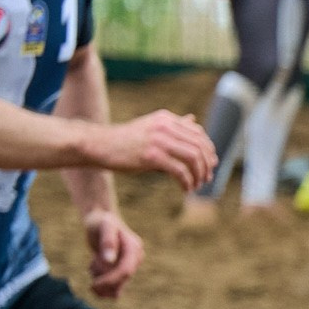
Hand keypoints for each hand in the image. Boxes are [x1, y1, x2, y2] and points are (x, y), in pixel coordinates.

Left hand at [82, 209, 146, 299]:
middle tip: (90, 285)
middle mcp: (135, 258)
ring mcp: (130, 264)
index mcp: (133, 248)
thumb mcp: (104, 227)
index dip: (111, 280)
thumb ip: (108, 242)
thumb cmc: (101, 222)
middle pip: (123, 279)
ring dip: (103, 281)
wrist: (101, 221)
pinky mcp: (123, 269)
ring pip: (119, 284)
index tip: (94, 285)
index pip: (125, 270)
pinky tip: (95, 267)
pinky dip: (103, 281)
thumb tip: (109, 261)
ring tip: (93, 263)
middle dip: (106, 284)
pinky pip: (115, 284)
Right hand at [91, 110, 215, 189]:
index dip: (208, 150)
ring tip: (196, 185)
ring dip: (199, 175)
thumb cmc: (126, 140)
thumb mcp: (152, 127)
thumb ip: (173, 126)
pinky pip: (180, 171)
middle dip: (206, 165)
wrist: (99, 145)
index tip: (210, 165)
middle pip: (199, 146)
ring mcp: (158, 140)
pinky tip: (185, 189)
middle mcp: (165, 127)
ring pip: (193, 158)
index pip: (198, 133)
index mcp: (166, 119)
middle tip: (206, 178)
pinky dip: (187, 182)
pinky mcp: (151, 156)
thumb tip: (193, 120)